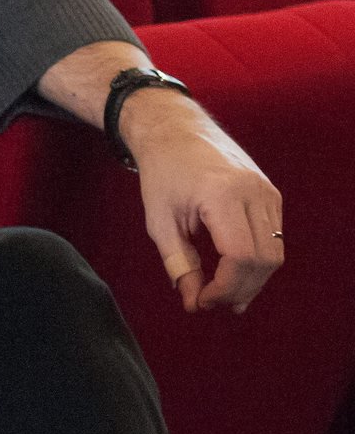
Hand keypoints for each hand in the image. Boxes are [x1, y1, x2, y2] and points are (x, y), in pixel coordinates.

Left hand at [120, 89, 283, 312]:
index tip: (202, 302)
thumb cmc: (162, 171)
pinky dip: (258, 260)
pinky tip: (236, 272)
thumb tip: (193, 301)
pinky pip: (274, 237)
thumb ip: (178, 262)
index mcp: (224, 195)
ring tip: (225, 295)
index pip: (241, 257)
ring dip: (252, 279)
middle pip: (264, 259)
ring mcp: (267, 191)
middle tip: (213, 303)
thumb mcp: (159, 220)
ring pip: (274, 252)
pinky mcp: (271, 193)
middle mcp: (254, 192)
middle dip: (240, 289)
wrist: (175, 130)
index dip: (225, 287)